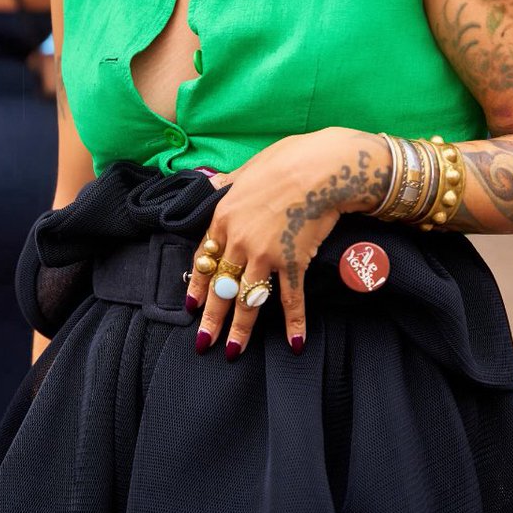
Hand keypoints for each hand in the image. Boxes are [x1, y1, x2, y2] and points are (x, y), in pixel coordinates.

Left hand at [186, 128, 389, 359]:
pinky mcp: (293, 262)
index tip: (191, 306)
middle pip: (221, 286)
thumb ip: (226, 183)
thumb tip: (208, 183)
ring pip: (248, 300)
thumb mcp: (246, 168)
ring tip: (234, 352)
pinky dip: (295, 322)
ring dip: (241, 329)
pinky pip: (291, 299)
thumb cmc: (286, 161)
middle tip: (203, 343)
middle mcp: (239, 240)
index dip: (197, 285)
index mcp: (224, 217)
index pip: (204, 259)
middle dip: (211, 318)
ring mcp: (265, 254)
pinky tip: (295, 342)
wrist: (320, 167)